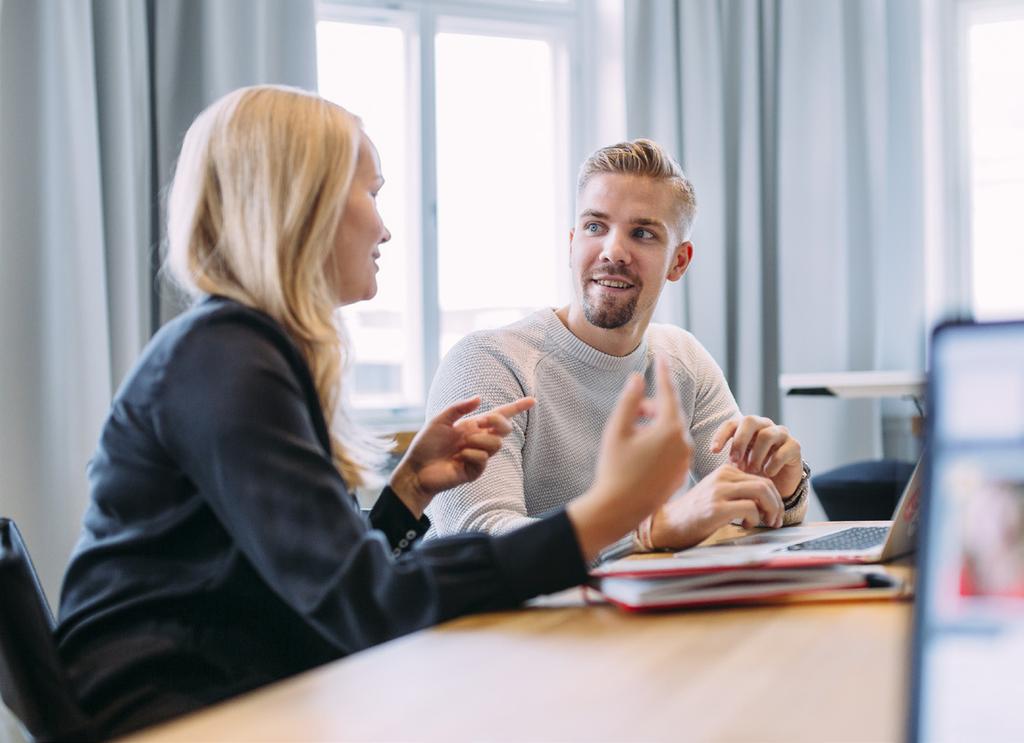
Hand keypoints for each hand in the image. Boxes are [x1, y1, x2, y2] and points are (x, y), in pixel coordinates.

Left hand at [389, 396, 534, 516]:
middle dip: (498, 422)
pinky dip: (471, 454)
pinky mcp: (475, 471)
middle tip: (482, 422)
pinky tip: (459, 458)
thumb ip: (459, 408)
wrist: (416, 469)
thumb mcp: (440, 420)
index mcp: (472, 426)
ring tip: (461, 446)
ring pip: (496, 444)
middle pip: (505, 429)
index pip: (499, 416)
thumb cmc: (426, 444)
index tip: (532, 400)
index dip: (516, 408)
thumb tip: (480, 398)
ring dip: (479, 440)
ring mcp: (478, 456)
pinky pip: (483, 459)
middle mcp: (478, 440)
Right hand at [567, 355, 691, 561]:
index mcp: (670, 429)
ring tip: (631, 437)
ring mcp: (684, 460)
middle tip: (631, 415)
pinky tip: (639, 455)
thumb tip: (638, 378)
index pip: (668, 392)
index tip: (663, 356)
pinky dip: (659, 445)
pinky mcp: (681, 474)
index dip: (663, 373)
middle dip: (651, 408)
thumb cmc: (614, 469)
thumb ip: (629, 401)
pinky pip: (673, 450)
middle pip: (670, 413)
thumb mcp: (617, 430)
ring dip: (654, 427)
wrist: (619, 509)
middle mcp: (683, 443)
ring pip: (671, 432)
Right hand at [649, 463, 783, 549]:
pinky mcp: (716, 508)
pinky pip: (750, 508)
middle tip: (776, 520)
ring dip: (771, 510)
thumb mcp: (717, 494)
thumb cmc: (695, 514)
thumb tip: (767, 502)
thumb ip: (738, 492)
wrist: (668, 524)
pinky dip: (755, 519)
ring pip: (761, 492)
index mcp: (724, 472)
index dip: (774, 497)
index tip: (774, 513)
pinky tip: (745, 525)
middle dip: (777, 504)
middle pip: (765, 484)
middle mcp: (722, 477)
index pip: (761, 478)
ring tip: (767, 523)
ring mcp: (719, 491)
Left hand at [710, 415, 802, 500]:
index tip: (714, 452)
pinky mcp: (794, 446)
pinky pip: (783, 450)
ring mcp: (781, 434)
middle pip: (750, 421)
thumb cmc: (753, 473)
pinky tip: (767, 473)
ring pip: (767, 435)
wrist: (778, 487)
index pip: (731, 424)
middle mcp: (764, 426)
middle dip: (740, 441)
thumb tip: (709, 455)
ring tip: (752, 470)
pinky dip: (773, 463)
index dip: (721, 435)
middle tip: (735, 461)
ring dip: (756, 455)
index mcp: (746, 428)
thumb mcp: (737, 467)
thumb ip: (727, 459)